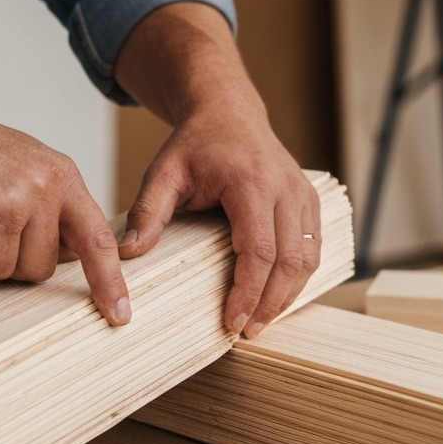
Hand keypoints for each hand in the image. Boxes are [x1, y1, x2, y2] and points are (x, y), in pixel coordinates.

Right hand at [0, 98, 130, 324]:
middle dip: (16, 260)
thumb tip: (69, 254)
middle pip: (50, 265)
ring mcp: (25, 201)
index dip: (110, 280)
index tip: (120, 313)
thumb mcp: (22, 169)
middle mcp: (51, 186)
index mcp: (64, 175)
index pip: (99, 237)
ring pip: (21, 271)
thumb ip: (51, 208)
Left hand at [114, 2, 320, 338]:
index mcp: (251, 183)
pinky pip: (314, 246)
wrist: (227, 111)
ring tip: (262, 322)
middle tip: (248, 332)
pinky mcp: (310, 201)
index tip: (232, 322)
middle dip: (271, 303)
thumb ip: (146, 212)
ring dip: (289, 295)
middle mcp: (285, 188)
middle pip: (290, 260)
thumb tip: (127, 253)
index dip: (248, 292)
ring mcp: (302, 194)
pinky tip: (279, 297)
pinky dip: (300, 276)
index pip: (259, 251)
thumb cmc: (195, 143)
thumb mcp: (163, 172)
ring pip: (309, 257)